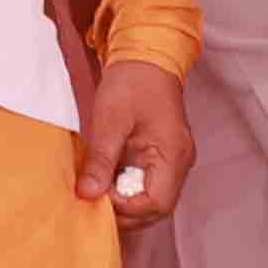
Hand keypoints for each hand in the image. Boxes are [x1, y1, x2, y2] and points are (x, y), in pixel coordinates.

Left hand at [78, 60, 194, 225]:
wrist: (147, 57)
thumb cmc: (132, 83)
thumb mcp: (110, 119)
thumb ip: (101, 159)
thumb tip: (87, 195)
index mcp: (173, 153)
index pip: (157, 203)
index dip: (127, 208)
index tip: (99, 194)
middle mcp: (180, 161)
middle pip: (157, 207)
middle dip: (125, 210)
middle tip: (95, 197)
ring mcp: (174, 160)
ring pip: (153, 199)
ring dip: (126, 202)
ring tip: (99, 188)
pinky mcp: (164, 156)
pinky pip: (149, 185)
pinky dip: (127, 189)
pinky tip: (107, 180)